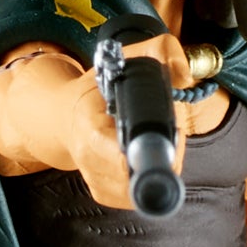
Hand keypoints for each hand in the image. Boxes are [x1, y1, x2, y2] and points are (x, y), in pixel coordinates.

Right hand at [0, 41, 190, 209]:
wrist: (62, 115)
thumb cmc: (97, 88)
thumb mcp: (124, 58)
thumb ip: (160, 51)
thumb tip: (184, 75)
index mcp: (89, 128)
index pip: (123, 156)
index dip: (156, 147)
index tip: (173, 130)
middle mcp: (88, 159)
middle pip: (139, 176)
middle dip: (165, 155)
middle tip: (171, 133)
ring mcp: (94, 180)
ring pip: (141, 188)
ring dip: (159, 168)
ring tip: (159, 143)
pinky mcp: (102, 193)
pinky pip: (135, 195)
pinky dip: (147, 178)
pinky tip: (146, 158)